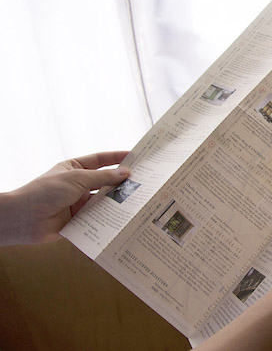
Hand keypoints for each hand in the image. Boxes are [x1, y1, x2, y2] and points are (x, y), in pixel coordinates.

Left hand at [0, 151, 129, 245]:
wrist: (23, 219)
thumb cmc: (45, 192)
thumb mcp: (77, 179)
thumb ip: (102, 177)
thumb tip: (125, 173)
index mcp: (75, 168)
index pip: (100, 160)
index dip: (117, 157)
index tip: (135, 156)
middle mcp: (78, 185)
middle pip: (105, 181)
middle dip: (121, 182)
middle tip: (143, 181)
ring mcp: (79, 203)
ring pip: (103, 201)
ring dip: (117, 201)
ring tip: (138, 200)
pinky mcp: (79, 220)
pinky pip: (98, 218)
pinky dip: (109, 218)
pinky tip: (123, 218)